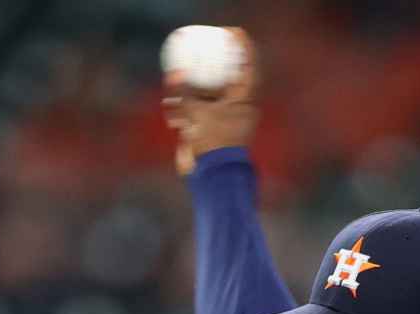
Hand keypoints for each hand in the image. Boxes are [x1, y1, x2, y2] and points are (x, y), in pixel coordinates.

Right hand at [163, 27, 256, 175]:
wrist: (213, 175)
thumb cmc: (213, 143)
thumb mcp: (197, 113)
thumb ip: (185, 92)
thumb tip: (175, 73)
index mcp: (244, 100)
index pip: (248, 67)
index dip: (243, 47)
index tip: (233, 32)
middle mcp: (237, 107)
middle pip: (228, 78)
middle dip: (215, 65)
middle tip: (203, 50)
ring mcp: (224, 119)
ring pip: (210, 95)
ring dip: (194, 89)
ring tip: (178, 80)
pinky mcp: (211, 130)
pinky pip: (198, 112)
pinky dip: (184, 108)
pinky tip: (171, 109)